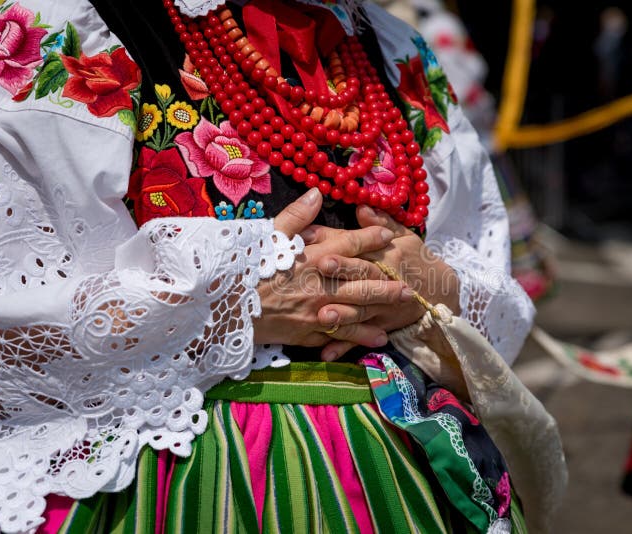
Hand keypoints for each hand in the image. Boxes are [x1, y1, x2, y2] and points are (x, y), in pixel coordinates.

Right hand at [253, 189, 413, 347]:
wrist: (221, 308)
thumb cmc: (242, 269)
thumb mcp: (265, 236)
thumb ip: (295, 216)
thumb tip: (317, 193)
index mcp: (309, 257)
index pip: (348, 245)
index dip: (371, 239)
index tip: (389, 236)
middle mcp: (318, 284)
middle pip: (361, 281)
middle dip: (387, 280)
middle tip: (410, 281)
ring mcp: (315, 310)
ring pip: (357, 309)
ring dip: (382, 307)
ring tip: (403, 306)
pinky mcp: (307, 332)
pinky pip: (339, 333)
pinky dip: (360, 336)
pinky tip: (379, 338)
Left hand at [307, 205, 460, 359]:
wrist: (442, 292)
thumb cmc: (417, 259)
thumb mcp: (404, 236)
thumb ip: (381, 222)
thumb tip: (361, 207)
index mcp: (387, 256)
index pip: (363, 248)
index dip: (345, 244)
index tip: (325, 239)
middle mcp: (383, 281)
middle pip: (361, 276)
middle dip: (342, 272)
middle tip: (322, 267)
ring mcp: (381, 307)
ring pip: (360, 310)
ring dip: (342, 314)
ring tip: (323, 316)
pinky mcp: (379, 326)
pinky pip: (359, 338)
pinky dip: (343, 347)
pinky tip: (325, 353)